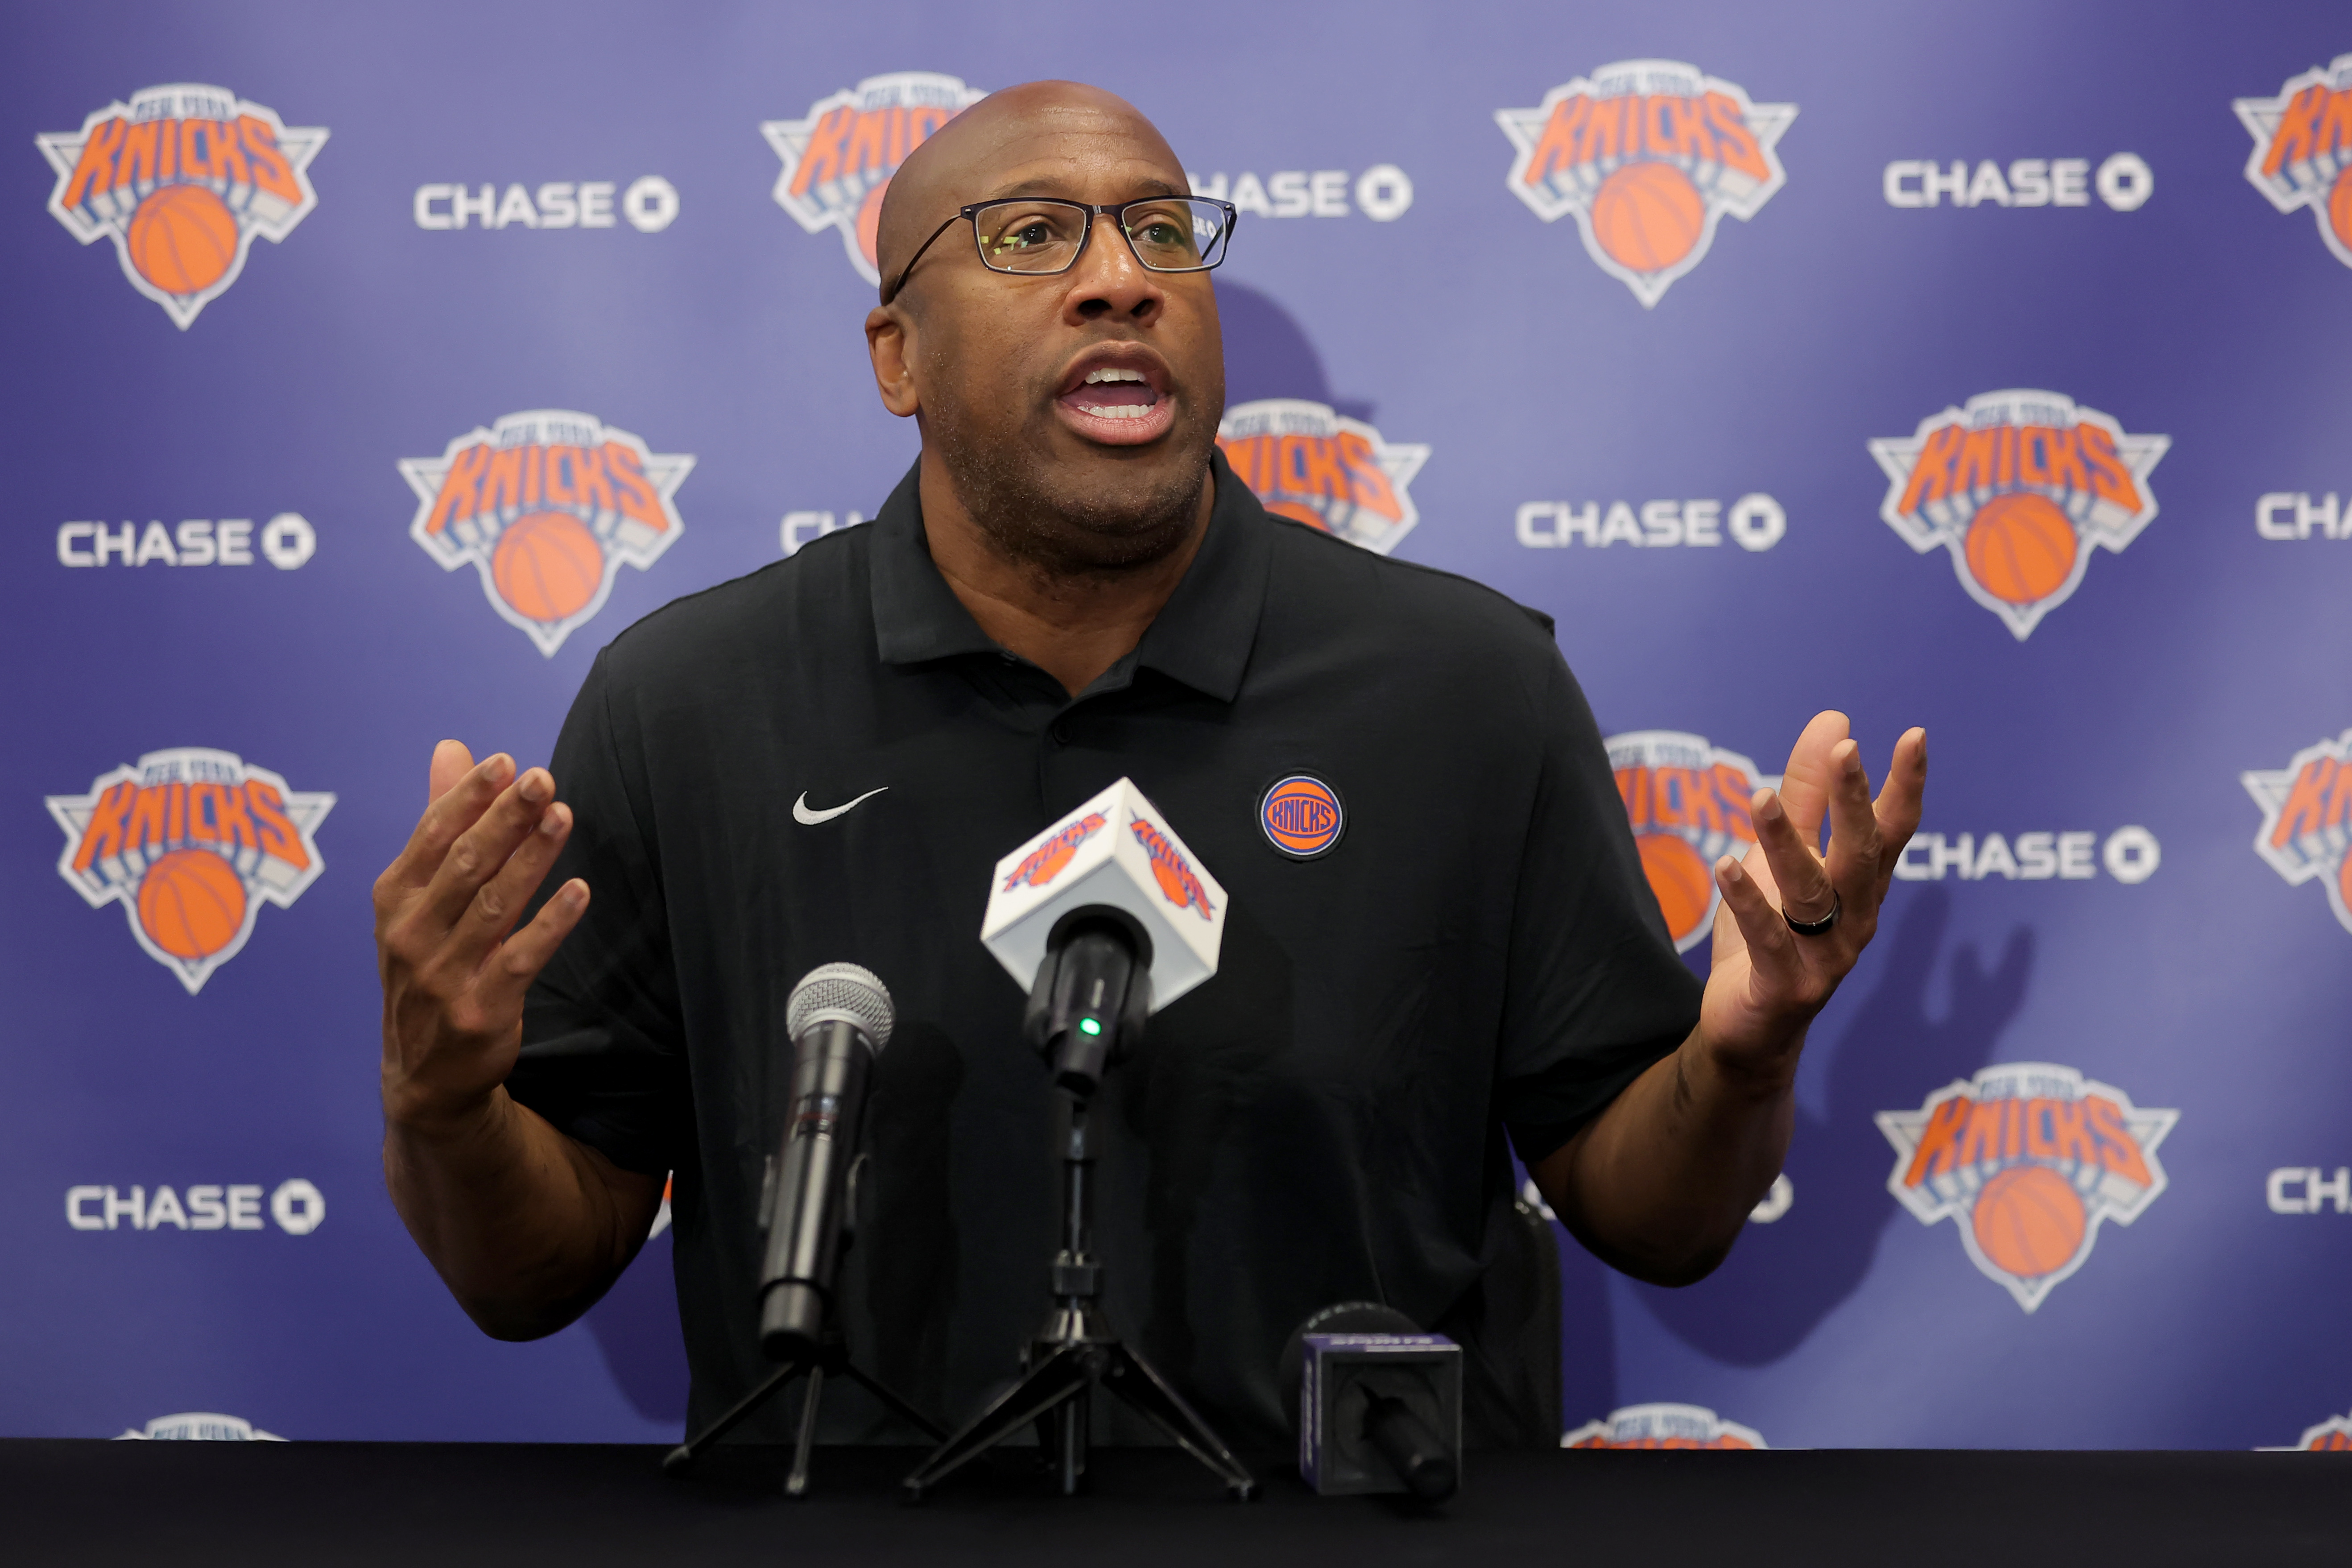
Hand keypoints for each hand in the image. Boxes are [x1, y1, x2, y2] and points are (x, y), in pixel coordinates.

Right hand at [375, 741, 588, 1132]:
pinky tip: (579, 891)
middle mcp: (412, 934)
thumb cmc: (429, 966)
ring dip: (531, 859)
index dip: (468, 798)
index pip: (432, 837)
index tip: (505, 762)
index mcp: (395, 900)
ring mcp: (443, 975)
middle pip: (464, 865)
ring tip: (563, 817)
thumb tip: (453, 748)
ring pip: (493, 906)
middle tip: (542, 779)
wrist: (425, 1074)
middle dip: (504, 819)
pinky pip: (520, 959)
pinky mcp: (480, 1010)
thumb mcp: (421, 898)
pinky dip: (551, 924)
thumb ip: (442, 823)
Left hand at [1699, 713, 1926, 1086]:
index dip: (1905, 785)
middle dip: (1855, 801)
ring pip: (1811, 892)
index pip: (1893, 830)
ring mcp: (1825, 956)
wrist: (1747, 1028)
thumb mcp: (1786, 857)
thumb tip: (1836, 721)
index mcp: (1860, 886)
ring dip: (1786, 841)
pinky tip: (1726, 865)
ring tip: (1761, 794)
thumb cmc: (1773, 934)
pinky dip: (1748, 902)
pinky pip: (1769, 939)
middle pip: (1861, 854)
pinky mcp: (1786, 986)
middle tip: (1848, 749)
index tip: (1914, 735)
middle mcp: (1854, 918)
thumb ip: (1807, 795)